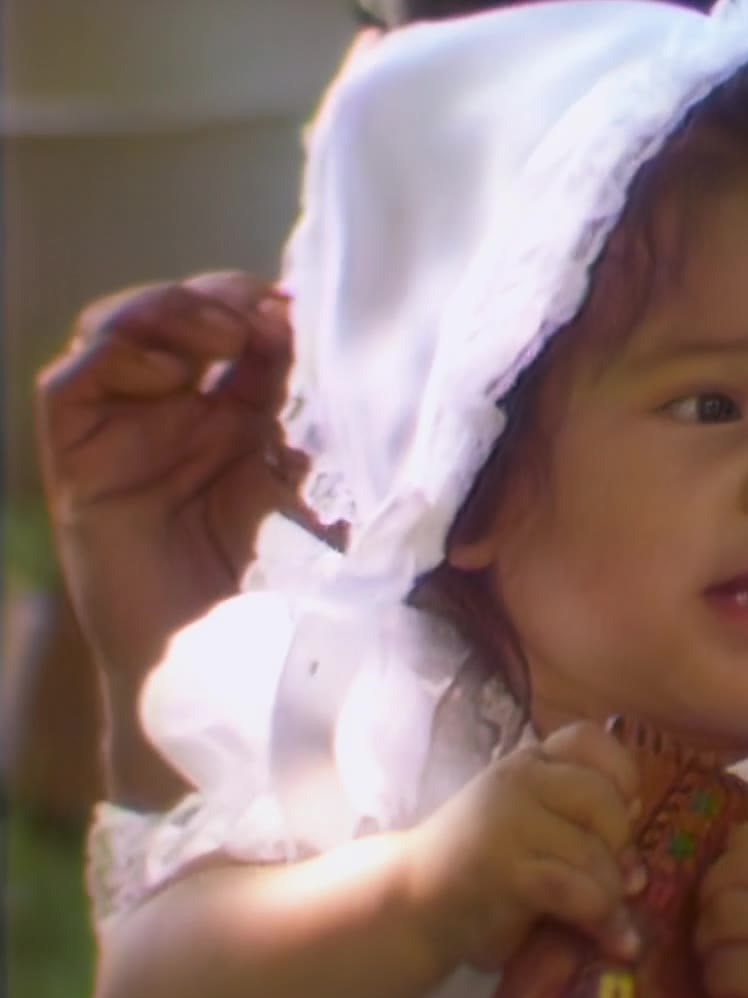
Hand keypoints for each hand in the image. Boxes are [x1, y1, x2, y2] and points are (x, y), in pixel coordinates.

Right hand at [35, 272, 303, 799]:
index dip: (286, 310)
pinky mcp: (80, 460)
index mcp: (250, 421)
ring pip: (131, 327)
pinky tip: (180, 363)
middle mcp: (186, 415)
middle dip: (238, 298)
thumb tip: (398, 375)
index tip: (327, 312)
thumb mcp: (332, 501)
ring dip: (183, 307)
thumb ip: (344, 443)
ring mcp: (131, 433)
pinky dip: (122, 347)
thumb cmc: (290, 599)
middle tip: (283, 311)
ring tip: (236, 326)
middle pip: (196, 316)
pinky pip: (75, 377)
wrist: (224, 675)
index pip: (259, 333)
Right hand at [400, 722, 646, 971]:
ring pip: (596, 853)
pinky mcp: (505, 872)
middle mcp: (516, 781)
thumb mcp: (529, 822)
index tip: (624, 810)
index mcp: (527, 763)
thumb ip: (578, 819)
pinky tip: (614, 939)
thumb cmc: (482, 864)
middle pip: (604, 799)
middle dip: (621, 844)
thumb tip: (638, 849)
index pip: (588, 739)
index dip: (621, 774)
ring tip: (607, 914)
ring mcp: (508, 824)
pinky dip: (604, 919)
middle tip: (611, 872)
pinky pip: (578, 891)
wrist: (411, 902)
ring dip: (613, 893)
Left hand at [695, 812, 747, 997]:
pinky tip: (739, 997)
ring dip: (710, 950)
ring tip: (728, 966)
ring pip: (719, 924)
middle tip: (717, 938)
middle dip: (707, 912)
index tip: (725, 896)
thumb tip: (725, 855)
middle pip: (726, 882)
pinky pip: (724, 971)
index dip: (723, 869)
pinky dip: (719, 987)